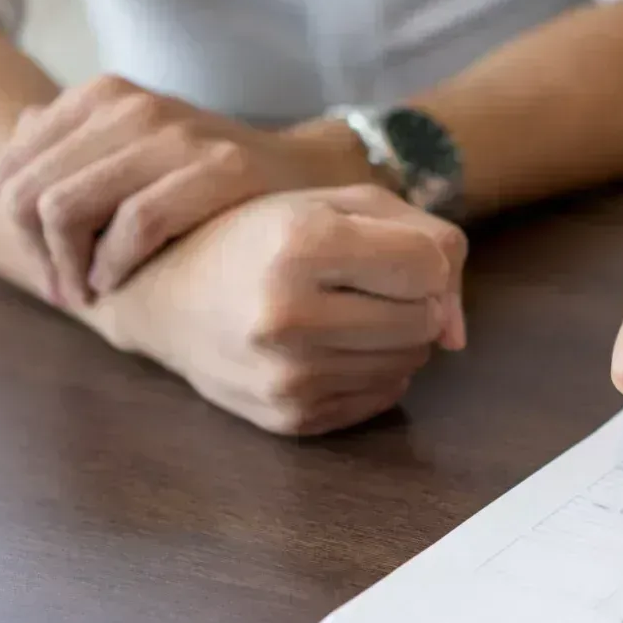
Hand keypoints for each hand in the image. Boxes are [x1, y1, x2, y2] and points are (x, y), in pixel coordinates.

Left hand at [0, 75, 360, 305]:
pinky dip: (113, 264)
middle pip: (32, 191)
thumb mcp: (136, 155)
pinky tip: (117, 283)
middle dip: (36, 253)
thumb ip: (69, 154)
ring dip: (67, 267)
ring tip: (87, 294)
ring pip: (68, 208)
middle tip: (62, 291)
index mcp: (106, 97)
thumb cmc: (212, 181)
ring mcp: (177, 136)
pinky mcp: (220, 170)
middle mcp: (135, 107)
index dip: (15, 225)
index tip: (42, 263)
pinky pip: (135, 223)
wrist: (309, 176)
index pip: (17, 164)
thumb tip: (2, 175)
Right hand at [86, 184, 466, 435]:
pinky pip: (382, 396)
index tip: (379, 251)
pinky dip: (371, 370)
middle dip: (410, 300)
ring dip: (393, 337)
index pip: (427, 267)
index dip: (416, 257)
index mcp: (298, 246)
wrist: (166, 296)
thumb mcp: (338, 204)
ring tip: (341, 313)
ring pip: (410, 362)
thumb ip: (426, 240)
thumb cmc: (261, 237)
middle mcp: (288, 317)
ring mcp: (288, 377)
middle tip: (361, 285)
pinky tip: (327, 346)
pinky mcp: (292, 418)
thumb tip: (456, 334)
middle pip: (424, 321)